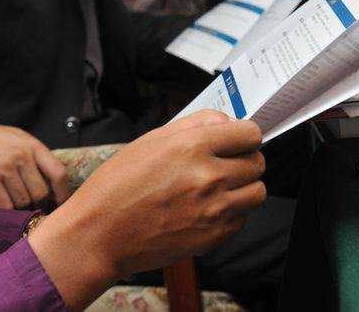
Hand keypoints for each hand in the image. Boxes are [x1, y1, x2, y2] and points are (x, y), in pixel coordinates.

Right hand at [0, 123, 70, 208]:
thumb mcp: (21, 139)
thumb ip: (37, 157)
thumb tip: (54, 182)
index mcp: (33, 146)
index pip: (58, 173)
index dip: (64, 193)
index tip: (63, 202)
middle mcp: (21, 157)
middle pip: (40, 193)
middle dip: (39, 203)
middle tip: (34, 205)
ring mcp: (4, 169)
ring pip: (23, 201)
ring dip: (22, 207)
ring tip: (17, 202)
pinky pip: (5, 205)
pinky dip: (7, 210)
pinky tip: (5, 205)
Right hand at [28, 111, 265, 307]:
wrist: (100, 234)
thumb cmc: (116, 187)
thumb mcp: (149, 141)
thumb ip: (192, 126)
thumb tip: (223, 122)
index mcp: (191, 146)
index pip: (249, 133)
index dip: (244, 135)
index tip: (238, 140)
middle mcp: (208, 176)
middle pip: (257, 162)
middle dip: (245, 160)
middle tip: (225, 163)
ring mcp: (214, 209)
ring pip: (258, 192)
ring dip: (243, 187)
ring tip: (219, 187)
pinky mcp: (214, 236)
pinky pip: (242, 219)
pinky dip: (231, 212)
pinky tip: (206, 208)